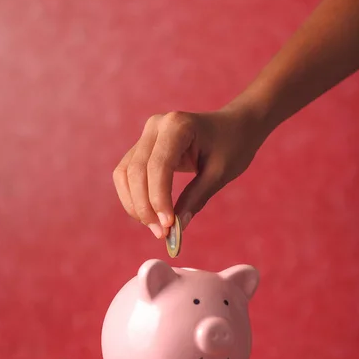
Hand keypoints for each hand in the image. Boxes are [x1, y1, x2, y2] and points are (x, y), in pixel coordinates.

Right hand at [113, 97, 267, 237]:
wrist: (233, 126)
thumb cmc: (232, 146)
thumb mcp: (220, 174)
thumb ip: (196, 198)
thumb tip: (176, 228)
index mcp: (178, 125)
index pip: (158, 165)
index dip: (158, 198)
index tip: (168, 226)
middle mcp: (156, 125)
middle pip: (136, 171)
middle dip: (145, 206)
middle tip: (161, 233)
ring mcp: (146, 135)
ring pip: (124, 173)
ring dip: (135, 204)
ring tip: (155, 227)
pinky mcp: (142, 147)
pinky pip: (126, 174)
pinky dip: (133, 197)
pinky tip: (149, 215)